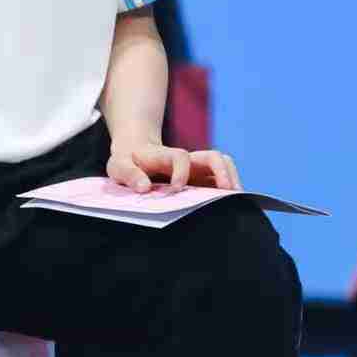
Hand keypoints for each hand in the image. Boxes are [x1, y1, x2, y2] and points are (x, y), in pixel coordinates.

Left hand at [105, 142, 241, 194]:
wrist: (135, 151)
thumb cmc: (126, 161)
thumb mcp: (118, 166)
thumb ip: (129, 174)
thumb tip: (144, 188)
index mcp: (165, 156)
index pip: (180, 157)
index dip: (181, 171)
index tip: (176, 188)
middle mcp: (187, 160)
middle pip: (214, 157)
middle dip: (223, 173)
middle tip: (227, 192)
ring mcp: (196, 168)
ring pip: (224, 166)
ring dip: (232, 181)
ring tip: (238, 201)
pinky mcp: (201, 178)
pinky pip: (221, 180)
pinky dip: (229, 190)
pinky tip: (233, 205)